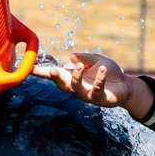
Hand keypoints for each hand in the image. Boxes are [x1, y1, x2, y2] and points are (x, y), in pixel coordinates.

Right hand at [34, 53, 148, 115]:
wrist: (124, 85)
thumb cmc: (106, 71)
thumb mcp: (95, 59)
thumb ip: (84, 57)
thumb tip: (72, 57)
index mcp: (72, 76)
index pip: (54, 75)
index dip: (42, 73)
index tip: (29, 69)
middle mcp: (76, 88)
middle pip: (62, 85)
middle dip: (56, 78)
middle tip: (52, 71)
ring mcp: (87, 95)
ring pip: (76, 89)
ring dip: (76, 77)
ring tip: (80, 65)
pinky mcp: (100, 99)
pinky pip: (97, 90)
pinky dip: (99, 79)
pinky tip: (102, 70)